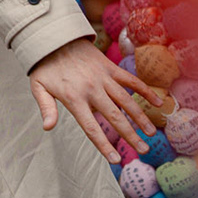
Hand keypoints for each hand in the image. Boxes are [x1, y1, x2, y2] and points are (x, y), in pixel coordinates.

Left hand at [29, 37, 163, 163]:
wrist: (54, 37)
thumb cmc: (46, 65)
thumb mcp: (38, 86)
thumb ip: (46, 107)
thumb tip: (48, 127)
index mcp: (74, 98)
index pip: (91, 127)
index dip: (104, 145)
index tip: (115, 160)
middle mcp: (91, 89)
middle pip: (114, 117)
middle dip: (130, 135)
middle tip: (144, 150)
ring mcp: (102, 77)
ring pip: (126, 100)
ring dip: (141, 117)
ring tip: (151, 133)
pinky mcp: (110, 67)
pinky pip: (131, 80)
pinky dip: (145, 91)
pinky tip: (158, 103)